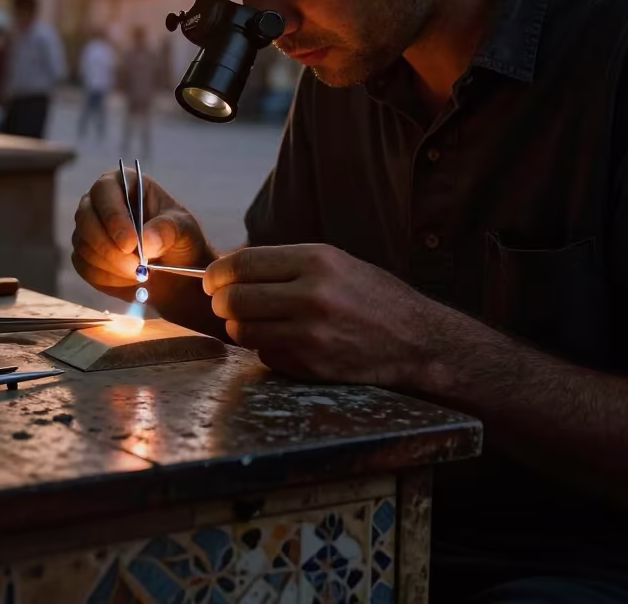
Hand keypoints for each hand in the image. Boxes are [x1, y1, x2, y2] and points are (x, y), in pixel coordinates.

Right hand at [71, 171, 213, 289]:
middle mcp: (99, 202)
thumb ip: (167, 231)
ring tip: (141, 274)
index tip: (130, 243)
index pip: (105, 190)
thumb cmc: (179, 239)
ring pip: (84, 244)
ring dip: (112, 265)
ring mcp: (88, 228)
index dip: (113, 216)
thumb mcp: (184, 230)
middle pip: (85, 217)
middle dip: (108, 246)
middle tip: (136, 267)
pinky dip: (107, 278)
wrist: (175, 270)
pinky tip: (130, 280)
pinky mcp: (84, 254)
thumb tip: (146, 241)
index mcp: (123, 182)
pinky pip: (84, 266)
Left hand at [203, 243, 450, 387]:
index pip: (243, 263)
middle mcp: (312, 296)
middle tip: (225, 302)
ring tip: (255, 320)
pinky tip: (285, 340)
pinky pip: (265, 355)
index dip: (218, 272)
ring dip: (240, 326)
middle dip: (222, 301)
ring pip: (244, 330)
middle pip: (235, 298)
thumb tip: (230, 268)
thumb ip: (284, 264)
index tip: (211, 278)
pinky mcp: (312, 365)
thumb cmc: (371, 295)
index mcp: (316, 261)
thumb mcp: (334, 262)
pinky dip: (266, 348)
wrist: (416, 340)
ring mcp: (311, 334)